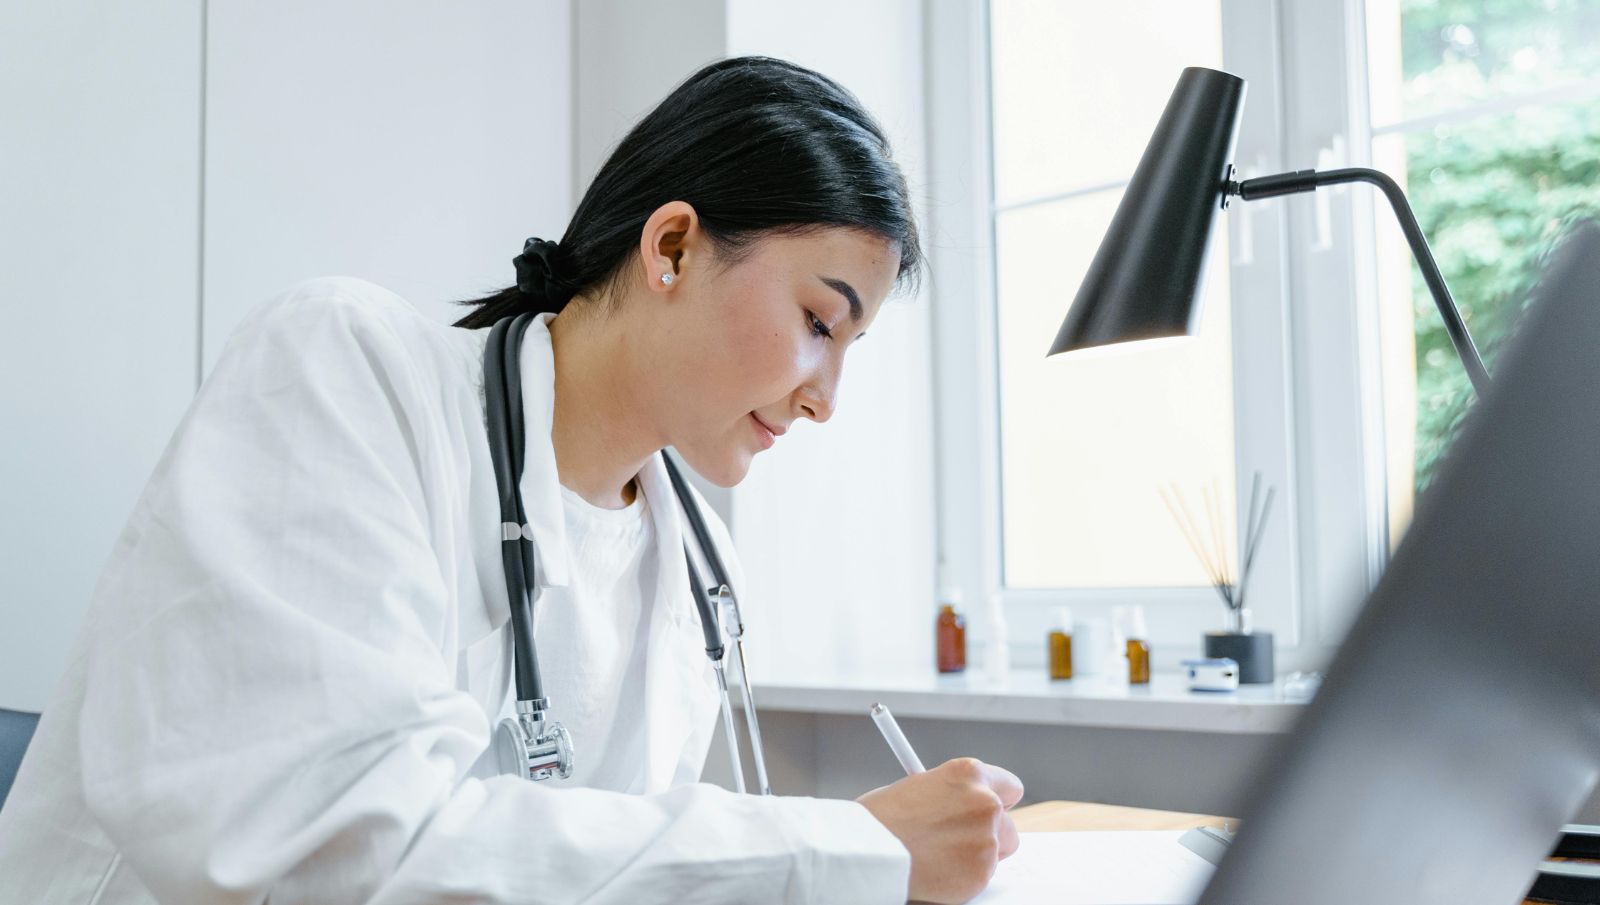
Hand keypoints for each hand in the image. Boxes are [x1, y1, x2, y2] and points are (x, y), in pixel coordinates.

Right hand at [856, 757, 1023, 903]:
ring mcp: (986, 839)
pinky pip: (981, 876)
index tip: (986, 809)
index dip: (997, 799)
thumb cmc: (880, 817)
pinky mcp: (981, 872)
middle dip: (989, 832)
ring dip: (976, 854)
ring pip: (997, 852)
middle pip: (1008, 822)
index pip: (1009, 786)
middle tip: (960, 838)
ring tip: (939, 854)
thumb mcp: (919, 786)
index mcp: (969, 773)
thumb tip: (961, 805)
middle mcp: (985, 802)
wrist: (867, 850)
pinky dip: (964, 876)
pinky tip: (937, 869)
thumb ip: (951, 794)